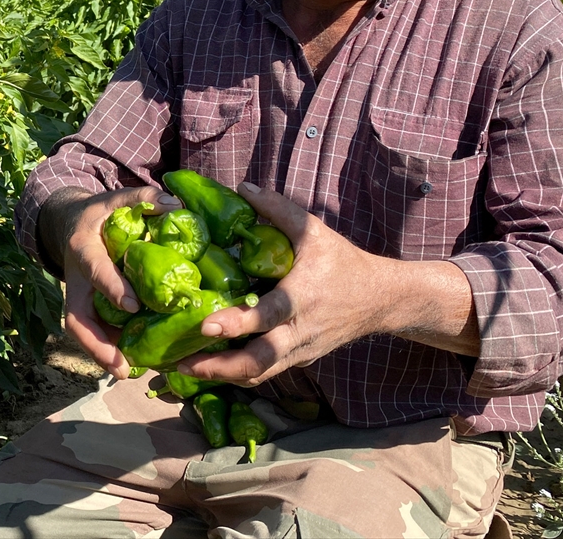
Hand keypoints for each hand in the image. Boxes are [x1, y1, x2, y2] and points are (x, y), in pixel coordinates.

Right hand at [39, 185, 181, 377]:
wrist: (71, 224)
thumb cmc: (99, 214)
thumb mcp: (116, 199)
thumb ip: (142, 200)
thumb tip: (174, 205)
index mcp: (84, 250)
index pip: (96, 271)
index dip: (112, 288)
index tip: (133, 306)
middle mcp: (77, 280)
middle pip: (78, 319)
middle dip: (96, 345)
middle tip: (122, 366)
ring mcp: (81, 298)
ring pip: (85, 333)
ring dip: (104, 355)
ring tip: (131, 373)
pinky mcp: (88, 309)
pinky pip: (97, 333)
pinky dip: (113, 349)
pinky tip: (137, 362)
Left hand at [178, 182, 393, 386]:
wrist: (381, 299)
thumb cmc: (344, 262)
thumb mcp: (315, 231)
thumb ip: (278, 209)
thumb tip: (243, 187)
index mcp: (302, 298)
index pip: (267, 317)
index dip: (236, 323)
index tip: (205, 324)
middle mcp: (299, 332)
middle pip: (257, 362)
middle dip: (218, 367)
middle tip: (180, 362)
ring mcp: (300, 351)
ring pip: (259, 374)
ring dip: (221, 375)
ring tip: (184, 367)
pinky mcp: (300, 360)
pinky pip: (267, 371)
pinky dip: (238, 371)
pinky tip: (211, 364)